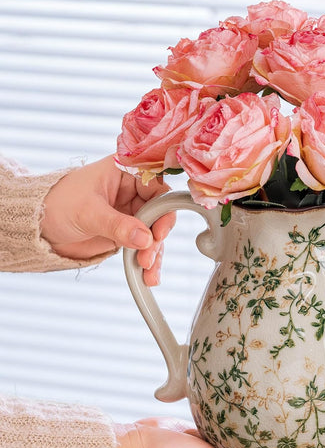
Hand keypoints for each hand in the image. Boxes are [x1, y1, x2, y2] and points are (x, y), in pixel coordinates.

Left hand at [40, 155, 174, 285]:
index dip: (163, 206)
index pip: (156, 185)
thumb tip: (146, 239)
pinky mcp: (128, 232)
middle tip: (148, 254)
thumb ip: (118, 225)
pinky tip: (149, 275)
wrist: (37, 228)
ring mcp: (131, 213)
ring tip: (147, 270)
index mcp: (124, 172)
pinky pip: (145, 246)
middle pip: (159, 212)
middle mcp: (132, 191)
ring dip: (154, 253)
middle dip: (157, 236)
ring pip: (154, 232)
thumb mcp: (87, 212)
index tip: (159, 229)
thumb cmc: (56, 204)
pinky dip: (148, 260)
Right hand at [114, 417, 289, 447]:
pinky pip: (229, 424)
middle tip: (295, 424)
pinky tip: (251, 407)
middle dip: (274, 444)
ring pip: (244, 439)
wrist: (139, 445)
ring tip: (279, 412)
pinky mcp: (207, 429)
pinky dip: (239, 419)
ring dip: (257, 429)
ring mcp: (216, 447)